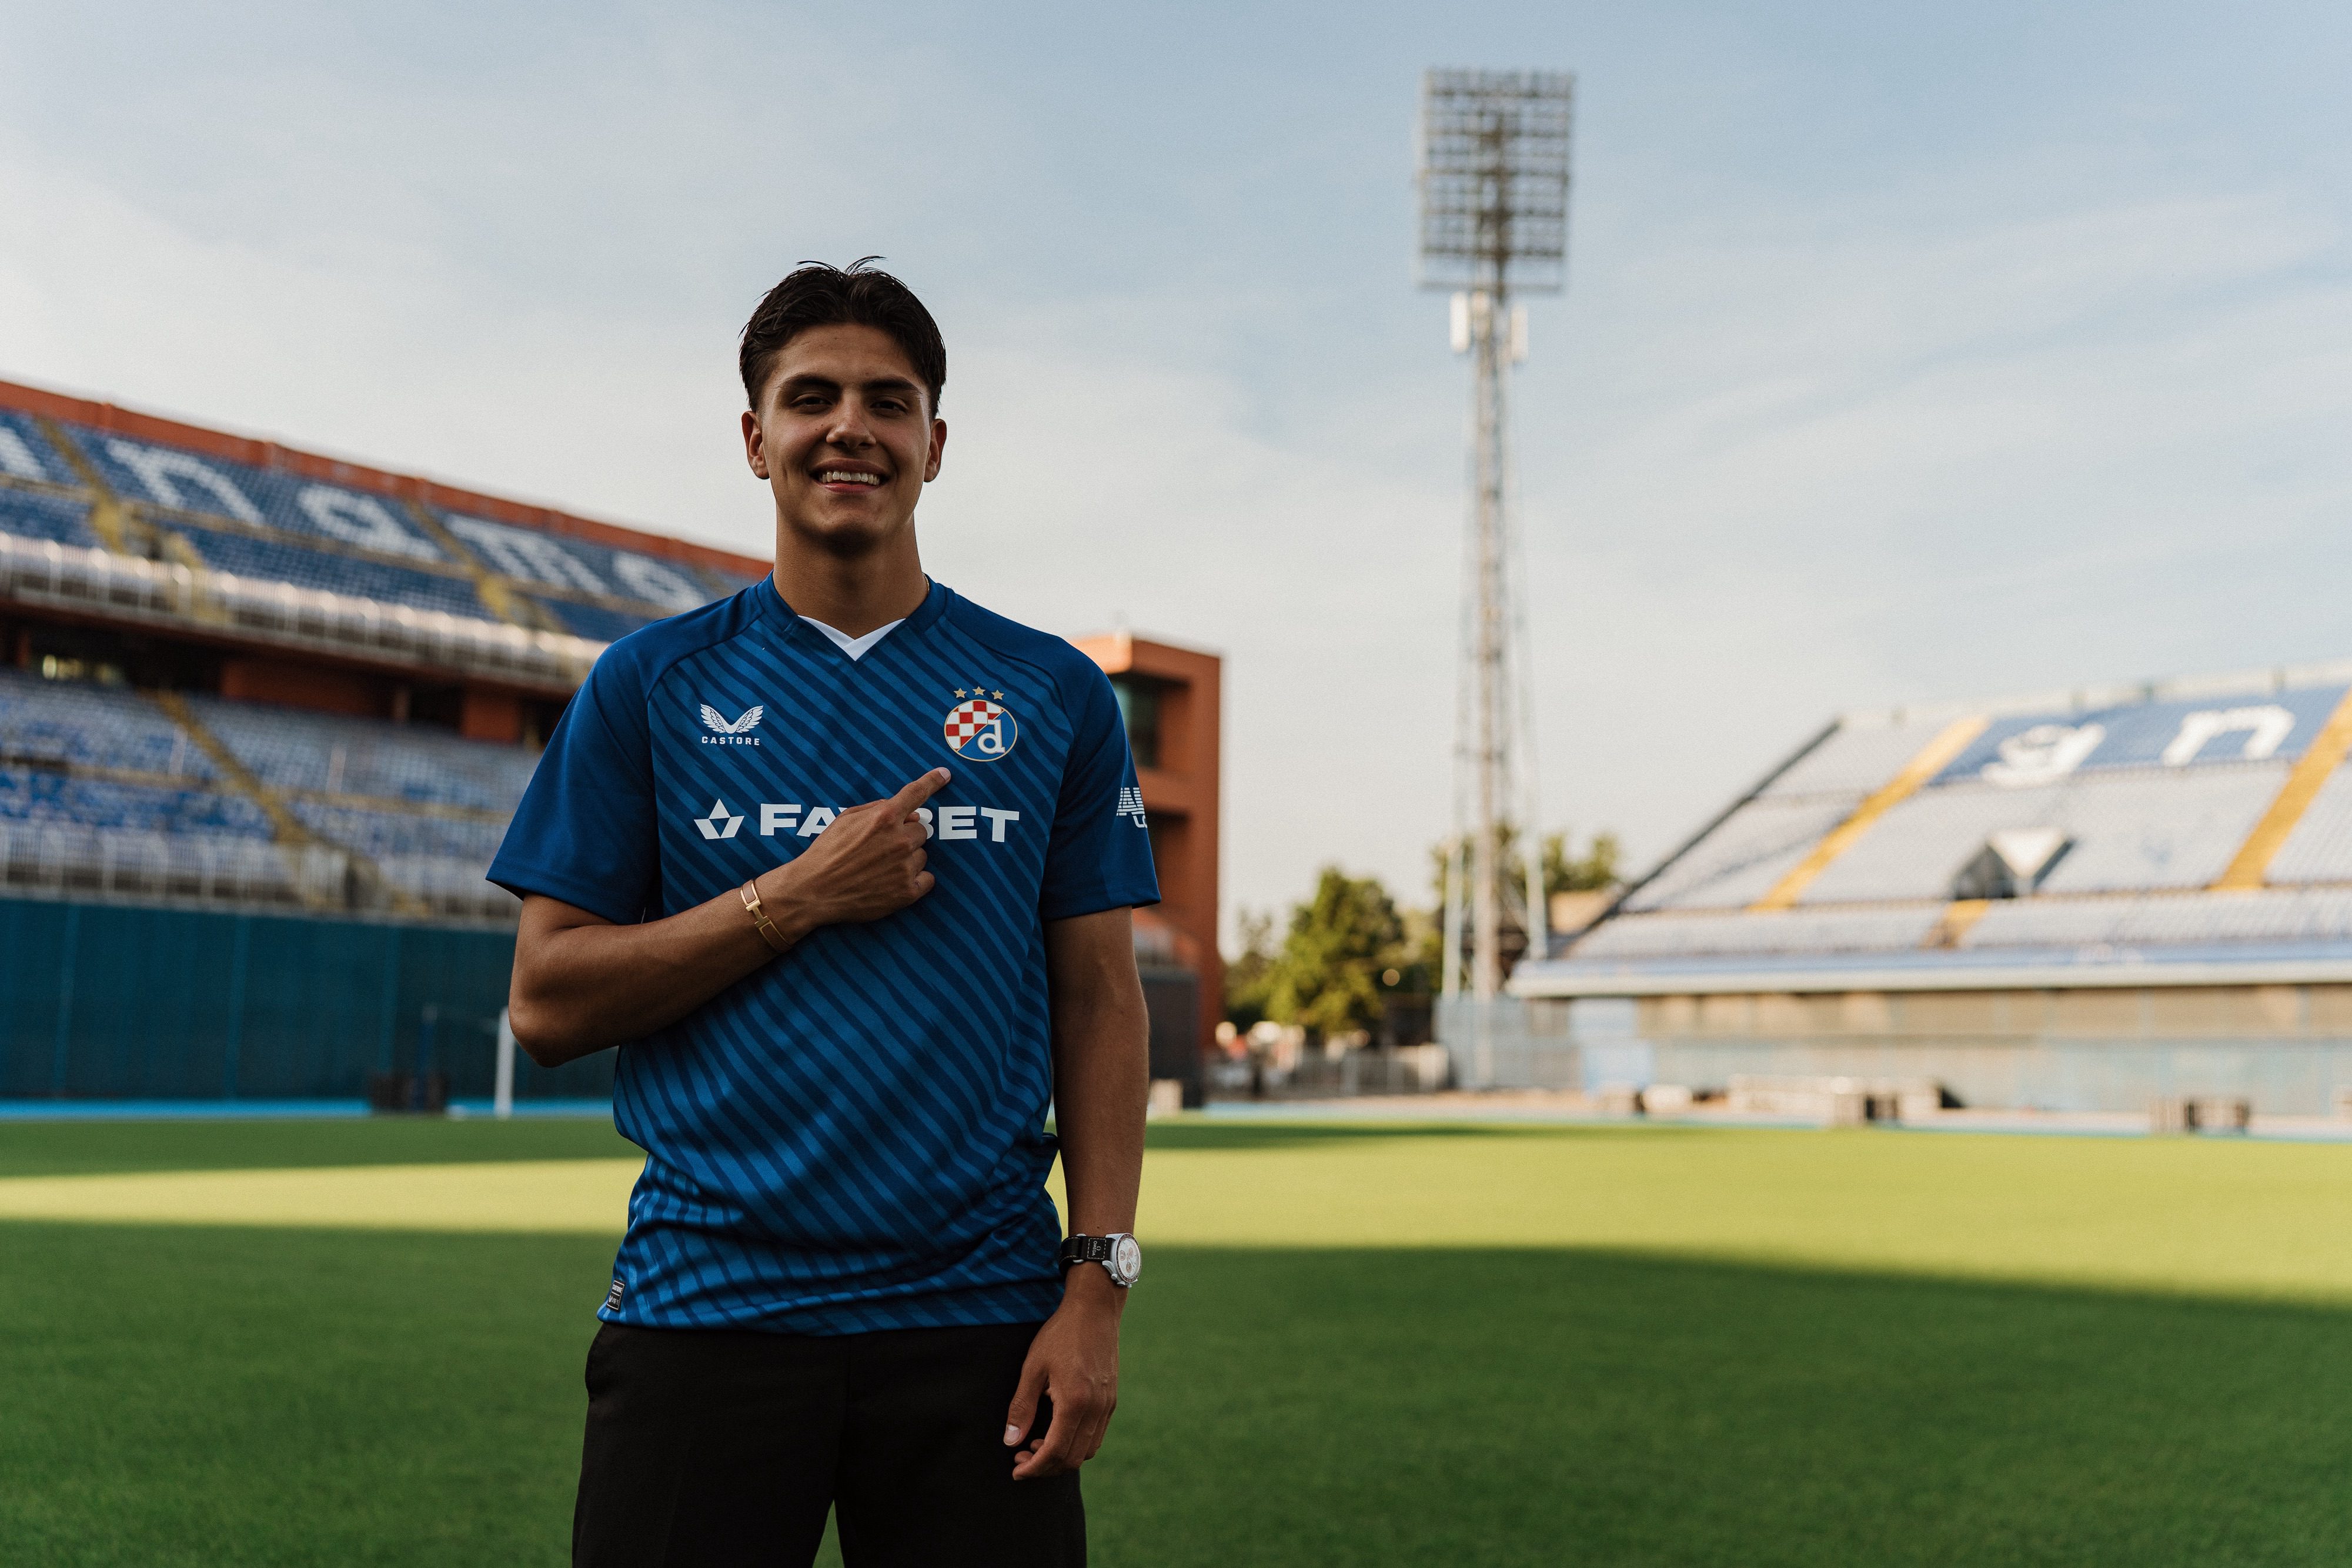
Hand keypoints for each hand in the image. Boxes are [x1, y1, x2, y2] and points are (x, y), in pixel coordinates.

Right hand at [764, 768, 948, 930]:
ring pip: (922, 855)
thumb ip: (878, 809)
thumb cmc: (827, 852)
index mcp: (884, 818)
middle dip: (906, 835)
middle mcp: (899, 840)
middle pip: (921, 830)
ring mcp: (905, 867)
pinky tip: (893, 882)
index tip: (945, 774)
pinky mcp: (907, 892)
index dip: (933, 781)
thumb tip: (909, 812)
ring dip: (908, 859)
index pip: (916, 793)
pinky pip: (927, 879)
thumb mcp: (846, 819)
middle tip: (881, 848)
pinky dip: (915, 880)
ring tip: (881, 868)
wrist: (814, 891)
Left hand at [1003, 1279, 1121, 1479]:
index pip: (1054, 1451)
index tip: (1016, 1470)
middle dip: (1045, 1467)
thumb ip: (1022, 1407)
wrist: (1095, 1309)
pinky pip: (1096, 1436)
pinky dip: (1076, 1444)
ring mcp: (1107, 1405)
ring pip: (1087, 1451)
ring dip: (1061, 1457)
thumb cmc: (1061, 1334)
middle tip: (1022, 1457)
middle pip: (1072, 1458)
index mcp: (1075, 1402)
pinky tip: (1057, 1431)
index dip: (1034, 1467)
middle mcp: (1095, 1409)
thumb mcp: (1033, 1367)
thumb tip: (1010, 1441)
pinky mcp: (1111, 1400)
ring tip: (1037, 1445)